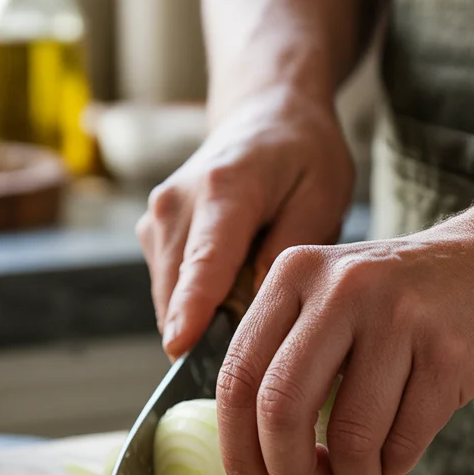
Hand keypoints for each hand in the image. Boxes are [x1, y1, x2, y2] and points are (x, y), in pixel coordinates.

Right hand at [136, 86, 354, 357]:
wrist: (265, 114)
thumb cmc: (302, 154)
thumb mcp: (322, 195)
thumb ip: (291, 252)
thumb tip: (257, 307)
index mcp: (225, 189)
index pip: (204, 261)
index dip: (192, 309)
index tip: (179, 348)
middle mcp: (176, 203)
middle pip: (179, 292)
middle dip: (210, 335)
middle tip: (259, 360)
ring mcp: (156, 220)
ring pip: (171, 299)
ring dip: (206, 321)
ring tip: (254, 308)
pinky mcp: (151, 236)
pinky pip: (171, 292)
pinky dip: (199, 305)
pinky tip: (235, 290)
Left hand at [215, 217, 473, 474]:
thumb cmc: (405, 302)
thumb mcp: (332, 301)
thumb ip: (285, 358)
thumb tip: (248, 458)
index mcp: (295, 273)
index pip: (238, 375)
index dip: (237, 447)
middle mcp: (342, 286)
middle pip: (282, 407)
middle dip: (288, 469)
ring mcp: (399, 316)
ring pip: (349, 436)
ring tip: (361, 471)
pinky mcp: (451, 352)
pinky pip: (402, 442)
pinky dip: (391, 468)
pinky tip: (393, 456)